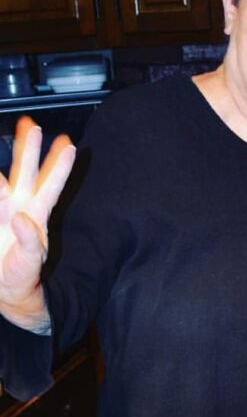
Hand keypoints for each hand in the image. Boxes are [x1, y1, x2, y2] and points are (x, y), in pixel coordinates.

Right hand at [0, 116, 74, 329]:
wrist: (2, 290)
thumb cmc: (22, 276)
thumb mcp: (30, 261)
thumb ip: (29, 242)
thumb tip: (21, 218)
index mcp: (36, 215)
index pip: (51, 186)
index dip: (59, 166)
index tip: (69, 146)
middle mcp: (20, 206)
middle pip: (26, 172)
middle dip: (29, 149)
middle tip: (32, 126)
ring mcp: (1, 209)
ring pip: (3, 179)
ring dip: (6, 163)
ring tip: (11, 145)